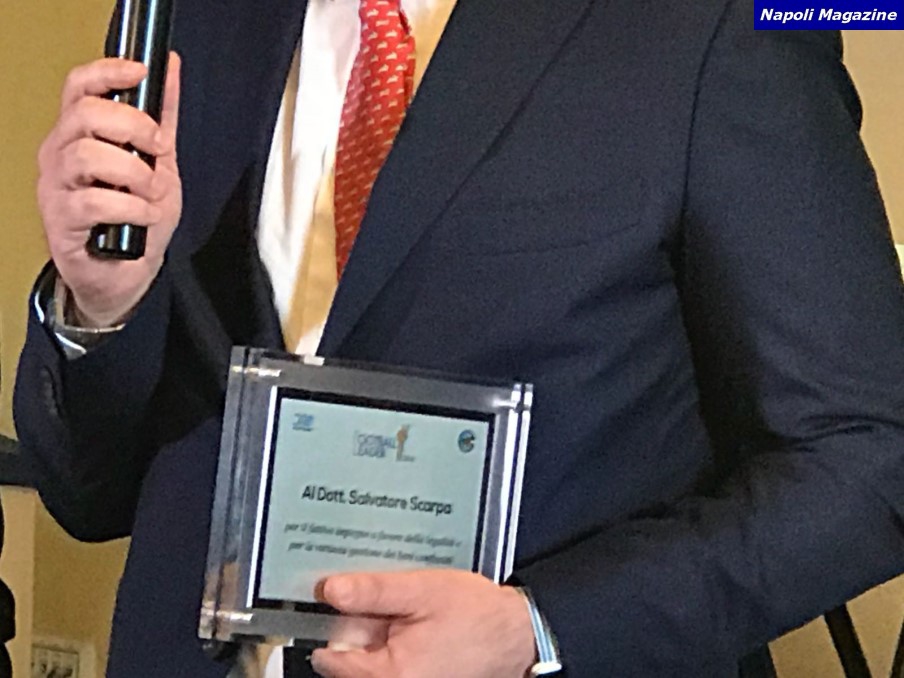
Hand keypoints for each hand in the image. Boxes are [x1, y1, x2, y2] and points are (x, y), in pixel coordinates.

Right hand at [36, 53, 181, 327]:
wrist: (125, 273)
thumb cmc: (135, 219)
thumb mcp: (159, 162)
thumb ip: (162, 118)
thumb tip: (171, 70)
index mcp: (80, 136)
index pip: (79, 87)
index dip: (108, 72)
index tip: (142, 73)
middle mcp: (61, 156)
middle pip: (84, 115)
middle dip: (133, 126)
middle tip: (157, 149)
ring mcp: (57, 188)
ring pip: (86, 157)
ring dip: (133, 174)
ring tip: (150, 192)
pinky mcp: (61, 222)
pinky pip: (92, 203)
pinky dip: (129, 208)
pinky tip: (142, 216)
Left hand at [311, 570, 536, 677]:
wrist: (517, 634)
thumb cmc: (477, 615)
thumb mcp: (420, 590)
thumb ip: (372, 591)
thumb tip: (329, 590)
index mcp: (389, 675)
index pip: (329, 658)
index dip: (329, 623)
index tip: (335, 598)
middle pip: (349, 659)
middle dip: (359, 625)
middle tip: (386, 600)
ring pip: (370, 658)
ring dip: (377, 630)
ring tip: (406, 608)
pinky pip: (390, 661)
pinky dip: (394, 639)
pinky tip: (413, 620)